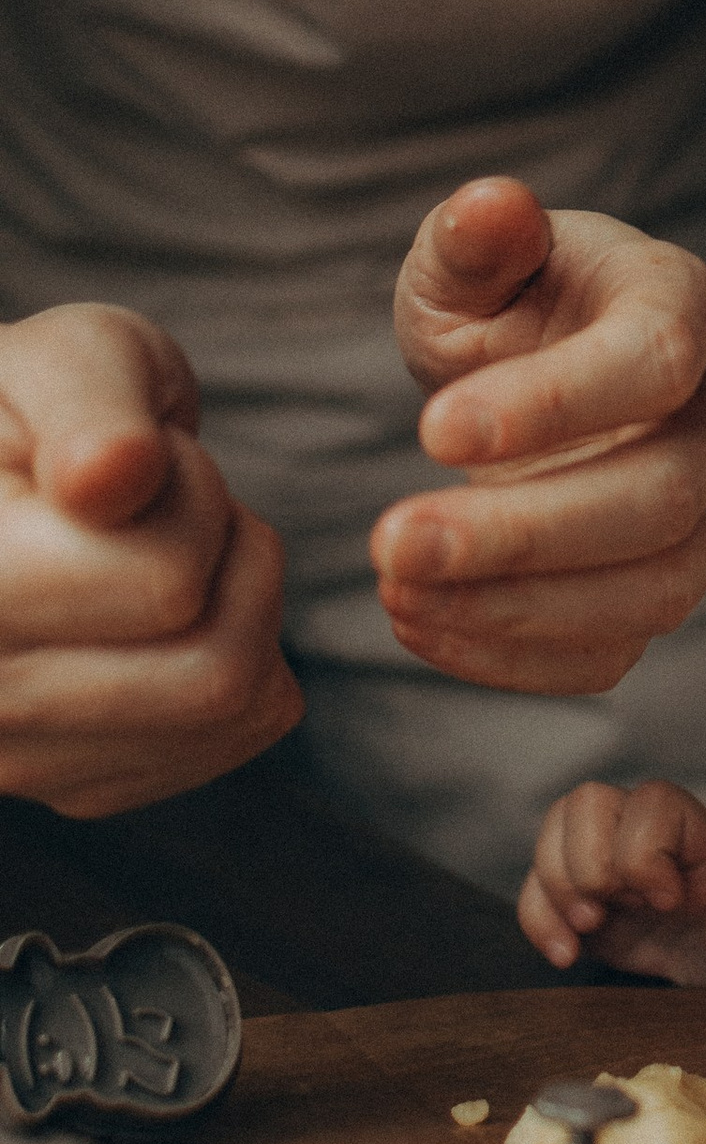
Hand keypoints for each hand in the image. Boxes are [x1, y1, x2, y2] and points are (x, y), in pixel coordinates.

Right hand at [0, 304, 299, 815]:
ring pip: (232, 712)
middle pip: (214, 671)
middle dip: (231, 553)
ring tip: (168, 546)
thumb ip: (89, 402)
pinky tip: (169, 608)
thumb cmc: (39, 409)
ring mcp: (17, 763)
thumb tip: (109, 476)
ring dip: (241, 603)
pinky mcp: (75, 787)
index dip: (191, 493)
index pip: (166, 583)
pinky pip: (234, 736)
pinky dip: (242, 655)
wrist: (4, 478)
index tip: (135, 455)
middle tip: (168, 501)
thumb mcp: (68, 356)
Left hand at [374, 180, 705, 694]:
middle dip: (523, 536)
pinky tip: (422, 624)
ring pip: (658, 589)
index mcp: (685, 307)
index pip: (654, 363)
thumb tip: (490, 206)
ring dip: (519, 610)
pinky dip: (515, 659)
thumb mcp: (483, 254)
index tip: (430, 432)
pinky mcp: (664, 585)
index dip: (553, 405)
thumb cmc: (526, 298)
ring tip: (397, 591)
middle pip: (662, 498)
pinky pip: (618, 651)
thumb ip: (477, 237)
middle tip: (391, 543)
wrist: (586, 363)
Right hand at [518, 775, 705, 1009]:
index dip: (644, 849)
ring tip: (584, 933)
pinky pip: (539, 886)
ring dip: (554, 885)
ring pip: (555, 830)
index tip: (668, 904)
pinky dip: (537, 917)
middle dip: (585, 863)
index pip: (656, 802)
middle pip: (588, 802)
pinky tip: (565, 957)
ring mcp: (616, 871)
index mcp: (704, 842)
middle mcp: (653, 843)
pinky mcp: (590, 906)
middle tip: (605, 916)